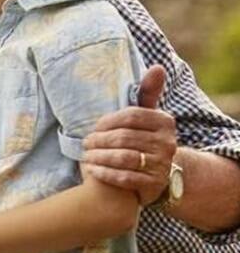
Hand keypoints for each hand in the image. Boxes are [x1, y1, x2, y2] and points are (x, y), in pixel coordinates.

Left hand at [81, 65, 175, 204]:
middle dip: (99, 141)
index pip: (130, 116)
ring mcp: (162, 164)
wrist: (157, 173)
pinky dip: (105, 173)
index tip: (93, 127)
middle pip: (124, 138)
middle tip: (85, 143)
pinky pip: (125, 177)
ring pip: (123, 158)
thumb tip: (157, 67)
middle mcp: (168, 143)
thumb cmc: (143, 138)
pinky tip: (92, 170)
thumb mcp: (147, 116)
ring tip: (85, 156)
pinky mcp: (154, 184)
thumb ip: (147, 93)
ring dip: (99, 157)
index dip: (107, 122)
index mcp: (165, 122)